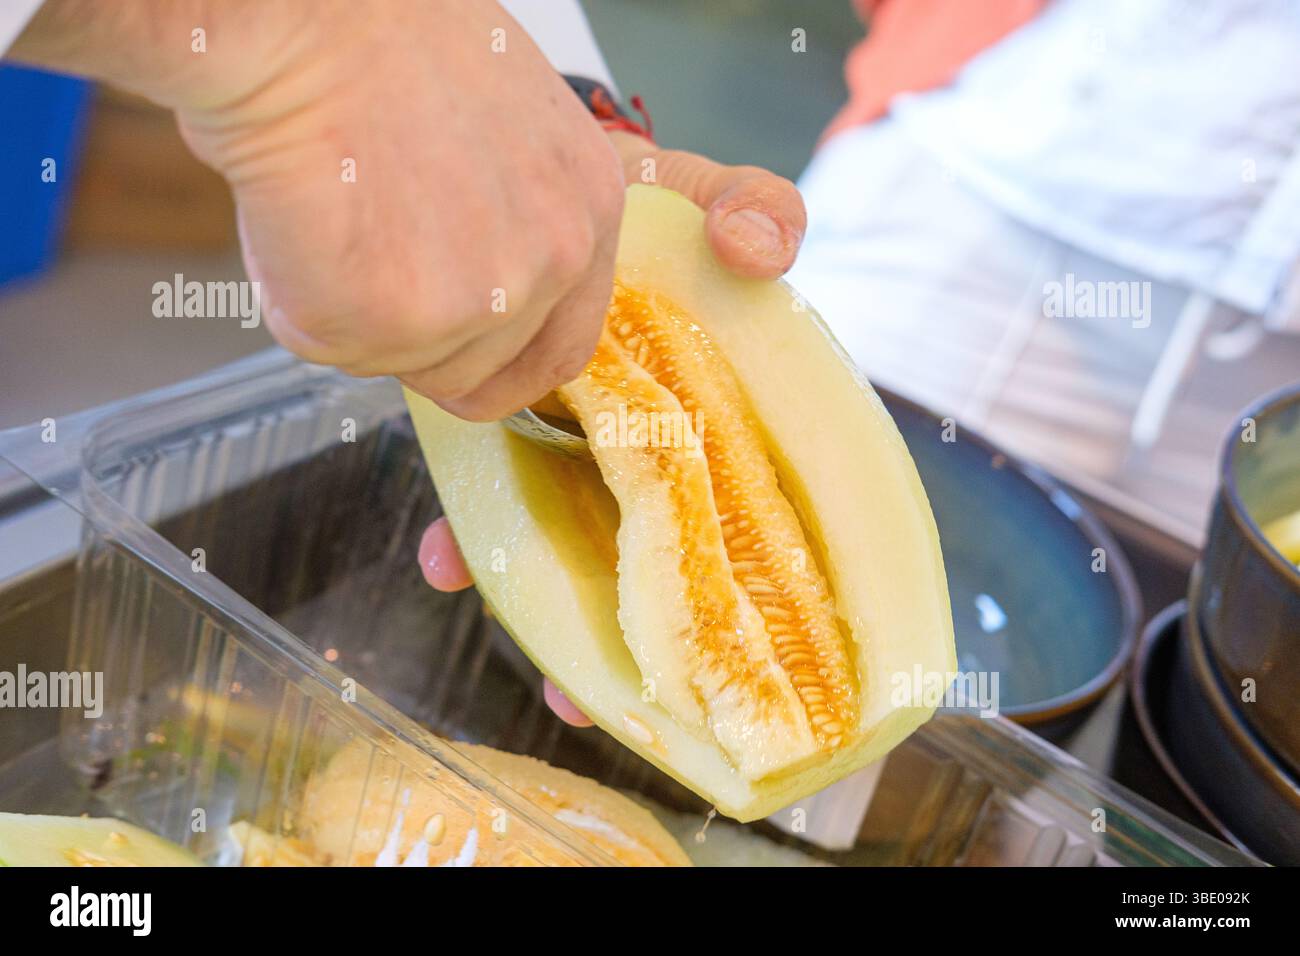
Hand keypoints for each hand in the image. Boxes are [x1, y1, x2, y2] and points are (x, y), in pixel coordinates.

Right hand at [14, 0, 625, 421]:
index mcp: (589, 211)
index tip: (460, 359)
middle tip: (368, 265)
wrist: (304, 13)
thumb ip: (514, 221)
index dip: (500, 366)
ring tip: (335, 212)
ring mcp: (479, 300)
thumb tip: (475, 282)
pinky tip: (300, 216)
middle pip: (479, 375)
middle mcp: (552, 263)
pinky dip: (294, 299)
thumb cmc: (383, 39)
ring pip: (399, 364)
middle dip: (416, 343)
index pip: (561, 351)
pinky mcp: (392, 320)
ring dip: (353, 314)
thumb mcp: (507, 130)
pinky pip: (329, 343)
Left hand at [420, 131, 805, 724]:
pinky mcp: (499, 439)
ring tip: (505, 628)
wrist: (527, 179)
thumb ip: (755, 210)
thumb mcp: (703, 200)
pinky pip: (488, 511)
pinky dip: (469, 544)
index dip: (714, 589)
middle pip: (648, 561)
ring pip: (563, 552)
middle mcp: (646, 450)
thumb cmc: (637, 207)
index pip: (729, 512)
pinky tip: (447, 560)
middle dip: (620, 629)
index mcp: (705, 415)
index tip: (699, 639)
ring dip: (530, 600)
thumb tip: (766, 254)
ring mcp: (572, 453)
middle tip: (582, 690)